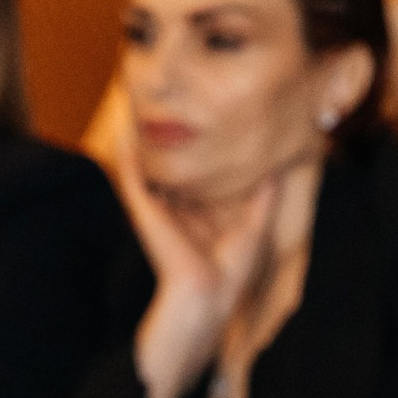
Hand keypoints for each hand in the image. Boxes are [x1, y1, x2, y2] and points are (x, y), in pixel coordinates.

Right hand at [118, 126, 283, 397]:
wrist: (207, 295)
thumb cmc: (230, 272)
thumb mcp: (253, 226)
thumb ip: (261, 198)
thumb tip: (275, 170)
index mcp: (197, 216)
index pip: (196, 178)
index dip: (200, 153)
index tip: (208, 125)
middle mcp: (174, 210)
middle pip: (172, 168)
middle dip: (169, 141)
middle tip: (166, 101)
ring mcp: (157, 209)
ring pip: (149, 167)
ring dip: (142, 140)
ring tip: (136, 105)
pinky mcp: (144, 209)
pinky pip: (132, 175)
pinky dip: (127, 154)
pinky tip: (122, 129)